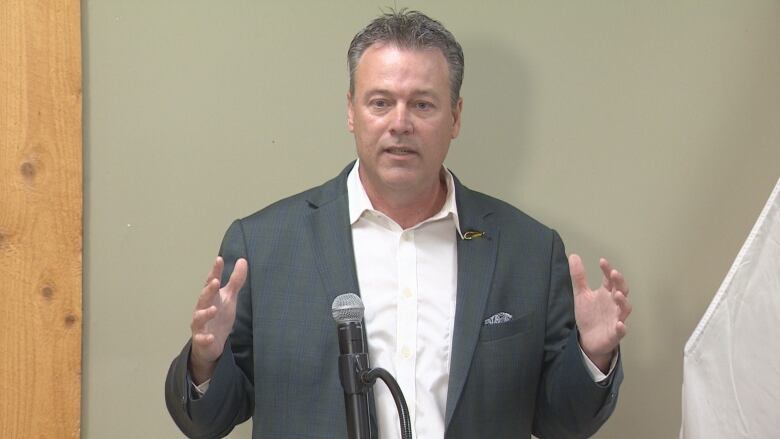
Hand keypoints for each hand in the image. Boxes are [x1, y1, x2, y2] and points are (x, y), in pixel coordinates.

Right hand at [189, 256, 247, 383]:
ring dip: (205, 313)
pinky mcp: (200, 339)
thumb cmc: (219, 316)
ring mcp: (200, 324)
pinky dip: (205, 338)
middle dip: (209, 290)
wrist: (210, 343)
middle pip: (204, 297)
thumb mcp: (229, 297)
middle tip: (215, 281)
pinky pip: (201, 339)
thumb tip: (242, 260)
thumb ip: (235, 281)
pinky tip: (211, 337)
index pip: (212, 282)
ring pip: (199, 317)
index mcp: (211, 297)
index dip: (215, 271)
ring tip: (214, 309)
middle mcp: (202, 308)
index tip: (219, 260)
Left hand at [569, 254, 631, 371]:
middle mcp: (614, 304)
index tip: (602, 261)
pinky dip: (621, 327)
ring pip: (624, 309)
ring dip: (622, 301)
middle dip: (619, 282)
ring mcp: (616, 318)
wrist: (587, 339)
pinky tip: (619, 324)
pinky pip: (621, 330)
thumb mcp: (581, 294)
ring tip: (617, 294)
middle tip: (614, 274)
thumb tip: (573, 256)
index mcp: (606, 293)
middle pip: (621, 290)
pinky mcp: (615, 333)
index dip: (607, 270)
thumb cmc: (588, 315)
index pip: (610, 279)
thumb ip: (579, 277)